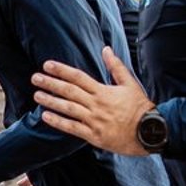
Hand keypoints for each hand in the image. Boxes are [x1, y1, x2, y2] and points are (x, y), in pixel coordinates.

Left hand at [32, 49, 154, 155]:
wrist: (150, 132)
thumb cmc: (141, 108)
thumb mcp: (130, 84)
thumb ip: (116, 66)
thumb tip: (106, 49)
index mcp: (103, 91)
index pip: (78, 77)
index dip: (61, 70)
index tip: (47, 65)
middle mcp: (96, 104)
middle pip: (69, 91)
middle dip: (50, 83)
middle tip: (35, 78)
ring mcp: (94, 120)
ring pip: (68, 108)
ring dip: (51, 101)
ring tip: (37, 95)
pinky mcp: (94, 136)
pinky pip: (72, 128)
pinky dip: (58, 122)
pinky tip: (46, 116)